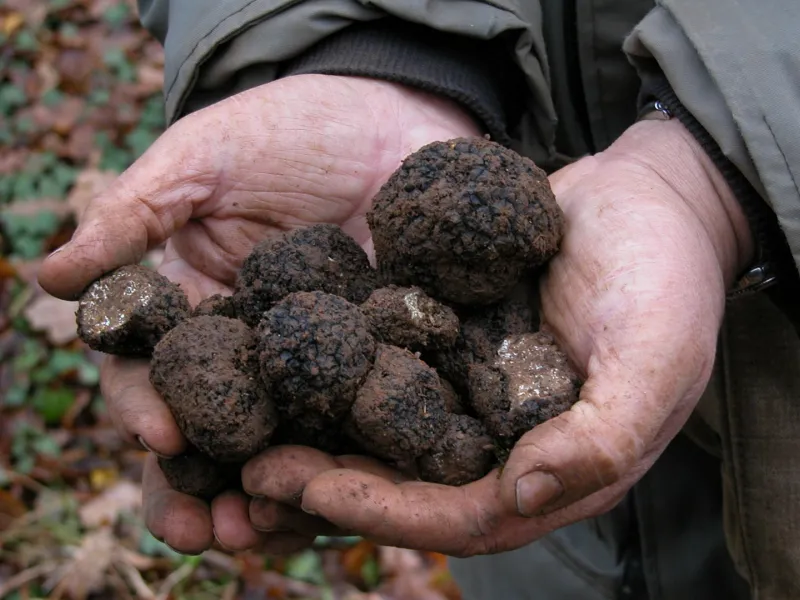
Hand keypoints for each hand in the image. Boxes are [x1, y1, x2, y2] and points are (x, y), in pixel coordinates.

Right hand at [38, 74, 479, 553]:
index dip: (147, 409)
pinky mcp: (378, 360)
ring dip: (274, 493)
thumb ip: (133, 215)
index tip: (163, 438)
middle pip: (215, 431)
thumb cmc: (288, 128)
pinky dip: (348, 460)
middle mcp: (247, 349)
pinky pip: (359, 419)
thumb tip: (47, 276)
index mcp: (191, 308)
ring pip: (283, 442)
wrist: (389, 117)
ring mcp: (314, 362)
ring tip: (273, 533)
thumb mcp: (202, 158)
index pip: (154, 373)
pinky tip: (349, 492)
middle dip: (206, 485)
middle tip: (212, 532)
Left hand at [240, 118, 753, 555]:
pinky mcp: (451, 338)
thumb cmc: (664, 276)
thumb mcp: (654, 357)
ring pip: (386, 429)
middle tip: (254, 470)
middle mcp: (504, 438)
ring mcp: (473, 387)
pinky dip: (342, 370)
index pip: (463, 513)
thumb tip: (523, 493)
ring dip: (322, 434)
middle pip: (409, 482)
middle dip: (332, 483)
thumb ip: (602, 437)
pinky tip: (288, 359)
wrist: (645, 197)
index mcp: (554, 463)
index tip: (314, 491)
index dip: (389, 510)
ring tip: (251, 426)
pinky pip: (391, 364)